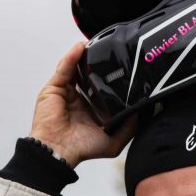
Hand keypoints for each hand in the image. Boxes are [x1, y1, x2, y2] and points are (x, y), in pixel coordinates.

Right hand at [29, 42, 136, 166]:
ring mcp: (65, 92)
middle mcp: (78, 99)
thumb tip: (140, 112)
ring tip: (97, 43)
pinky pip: (64, 68)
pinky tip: (80, 47)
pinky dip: (72, 57)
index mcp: (90, 110)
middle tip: (111, 52)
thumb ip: (128, 129)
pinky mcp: (54, 88)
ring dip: (85, 56)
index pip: (101, 88)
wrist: (58, 151)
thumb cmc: (80, 149)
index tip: (123, 68)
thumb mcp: (113, 142)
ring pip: (76, 68)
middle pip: (88, 75)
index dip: (110, 78)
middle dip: (98, 64)